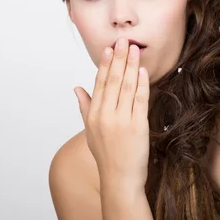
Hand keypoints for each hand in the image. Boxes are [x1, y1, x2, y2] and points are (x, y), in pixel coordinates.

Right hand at [74, 37, 150, 189]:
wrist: (120, 179)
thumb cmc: (106, 156)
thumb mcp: (90, 131)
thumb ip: (84, 107)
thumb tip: (77, 88)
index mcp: (93, 115)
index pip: (99, 84)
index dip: (105, 64)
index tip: (109, 48)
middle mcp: (105, 116)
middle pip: (113, 81)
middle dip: (118, 58)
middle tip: (123, 40)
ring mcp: (121, 120)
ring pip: (126, 86)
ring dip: (130, 65)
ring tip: (134, 49)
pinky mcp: (137, 126)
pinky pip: (140, 100)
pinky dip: (141, 83)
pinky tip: (142, 70)